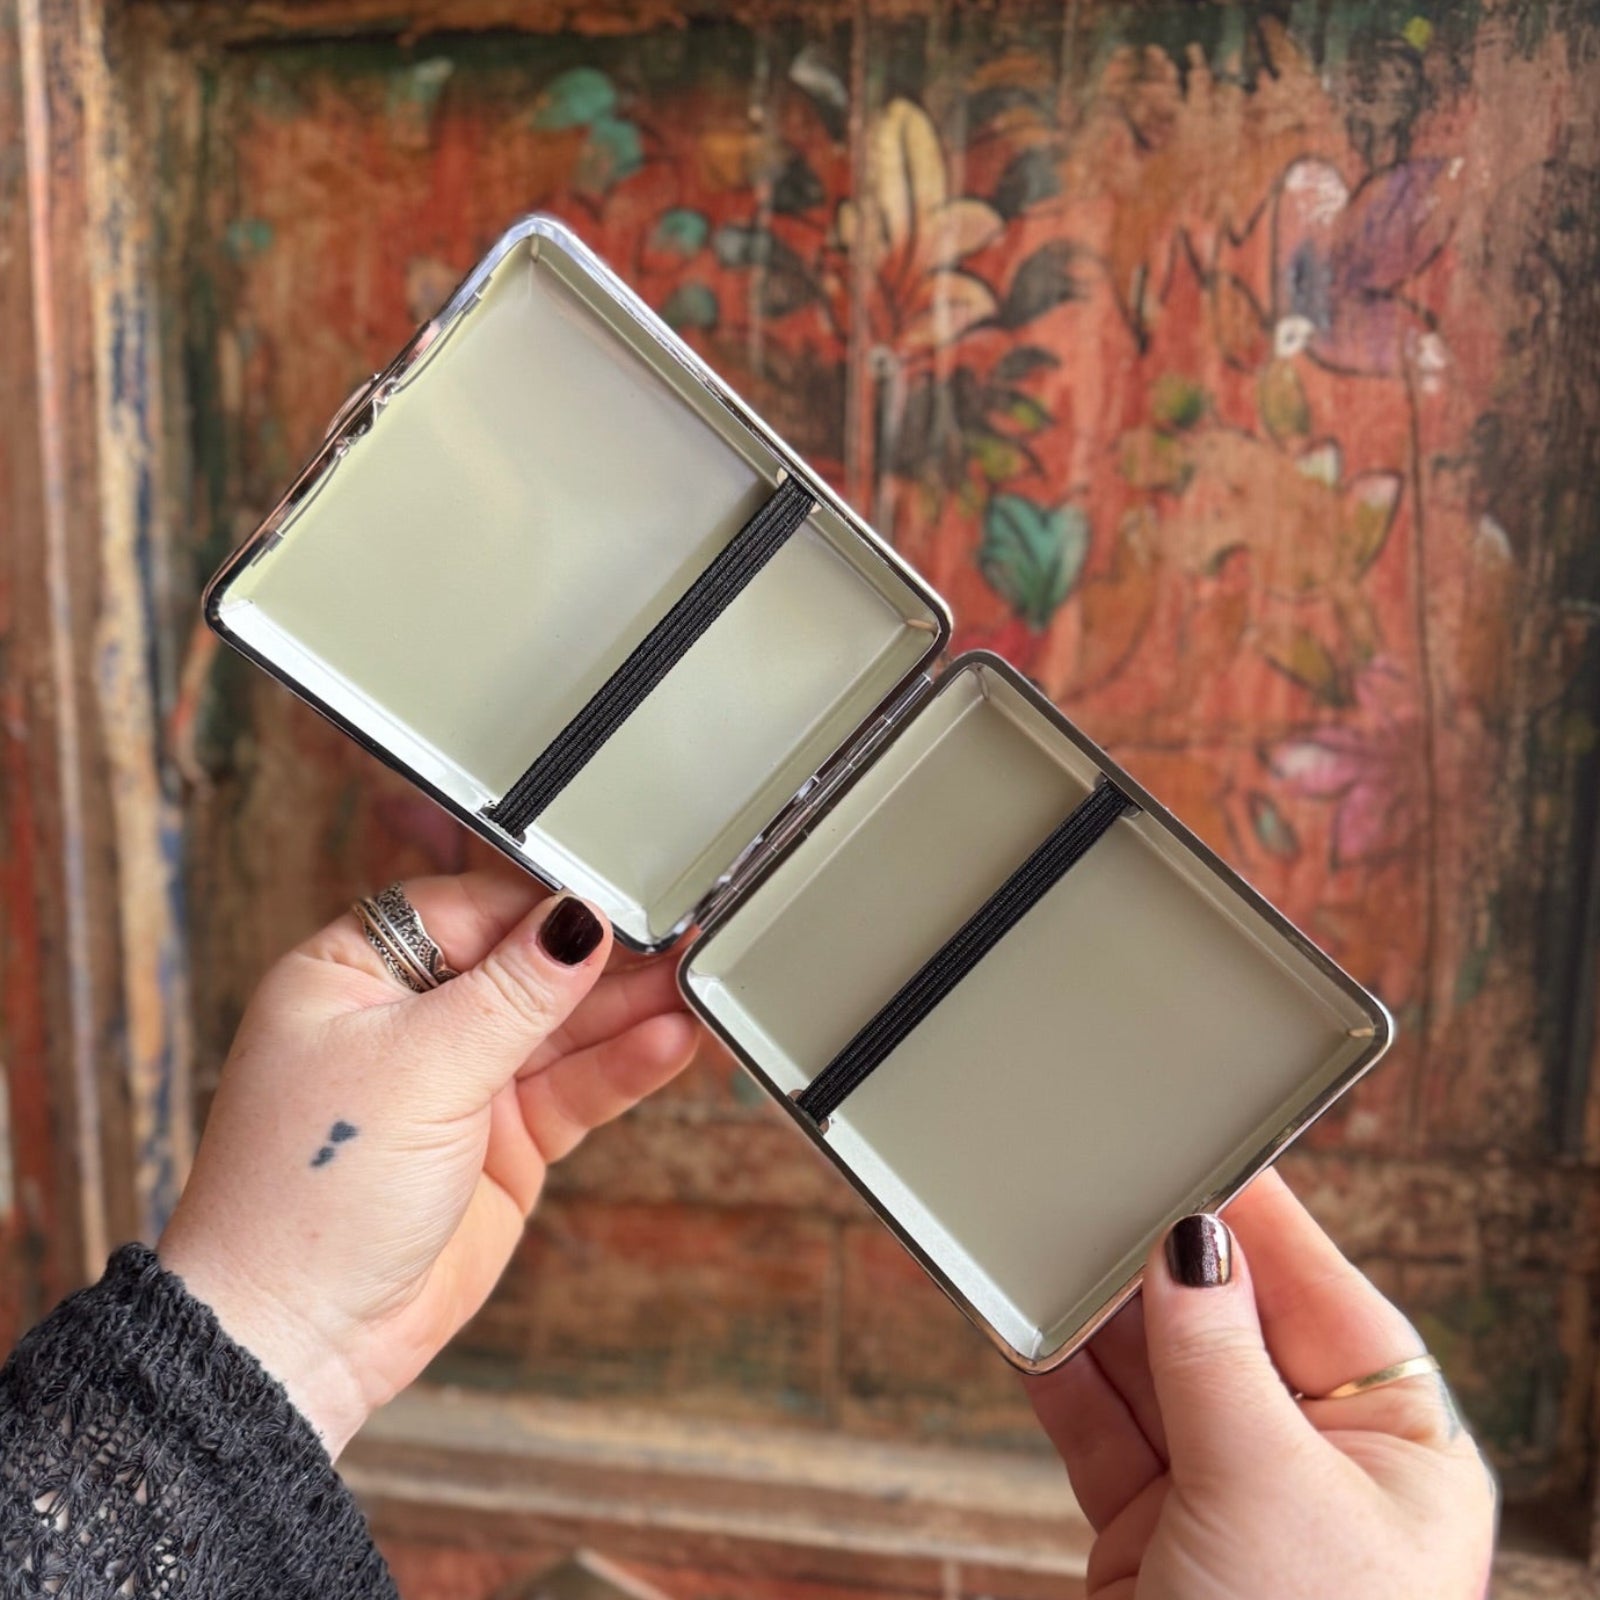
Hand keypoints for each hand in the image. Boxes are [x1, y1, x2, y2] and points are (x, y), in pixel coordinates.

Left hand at [158, 869, 698, 1457]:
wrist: (301, 1340)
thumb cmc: (310, 1194)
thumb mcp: (417, 1069)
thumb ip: (510, 994)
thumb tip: (575, 922)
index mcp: (354, 975)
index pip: (468, 910)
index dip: (541, 906)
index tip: (617, 900)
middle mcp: (409, 1020)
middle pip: (524, 967)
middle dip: (600, 960)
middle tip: (681, 940)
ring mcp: (460, 1083)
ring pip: (560, 1029)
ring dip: (627, 1012)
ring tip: (695, 989)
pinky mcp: (503, 1141)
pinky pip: (574, 1090)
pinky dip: (622, 1067)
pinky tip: (669, 1042)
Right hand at [1027, 1170, 1496, 1598]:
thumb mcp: (1267, 1487)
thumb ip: (1216, 1354)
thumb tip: (1191, 1238)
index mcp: (1395, 1439)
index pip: (1317, 1286)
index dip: (1252, 1211)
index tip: (1192, 1136)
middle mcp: (1312, 1457)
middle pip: (1222, 1319)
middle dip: (1156, 1259)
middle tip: (1096, 1182)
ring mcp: (1226, 1491)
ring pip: (1151, 1367)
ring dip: (1096, 1311)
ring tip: (1046, 1239)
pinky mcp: (1153, 1527)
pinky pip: (1101, 1425)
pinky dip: (1059, 1376)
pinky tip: (1026, 1322)